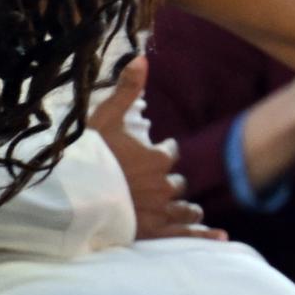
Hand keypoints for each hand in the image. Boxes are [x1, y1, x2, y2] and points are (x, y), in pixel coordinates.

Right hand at [93, 56, 224, 241]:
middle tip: (160, 184)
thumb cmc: (88, 156)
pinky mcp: (155, 232)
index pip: (169, 153)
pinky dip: (204, 236)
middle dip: (170, 182)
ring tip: (191, 209)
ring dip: (187, 207)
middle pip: (176, 183)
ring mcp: (161, 210)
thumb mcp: (105, 118)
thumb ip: (127, 90)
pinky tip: (221, 237)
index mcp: (156, 158)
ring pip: (185, 208)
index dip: (163, 153)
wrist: (74, 196)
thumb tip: (142, 57)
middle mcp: (164, 184)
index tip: (159, 152)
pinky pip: (185, 235)